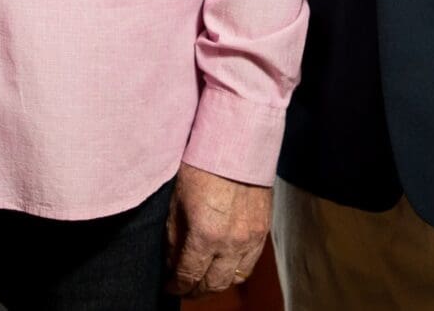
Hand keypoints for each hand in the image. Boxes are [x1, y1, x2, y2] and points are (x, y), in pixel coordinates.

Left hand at [165, 163, 271, 297]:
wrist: (236, 141)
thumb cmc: (201, 163)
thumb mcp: (176, 200)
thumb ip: (174, 236)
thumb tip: (172, 262)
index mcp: (205, 234)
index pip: (188, 275)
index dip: (176, 286)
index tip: (169, 287)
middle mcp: (231, 242)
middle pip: (213, 283)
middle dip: (196, 291)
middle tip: (184, 289)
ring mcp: (251, 238)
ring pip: (234, 278)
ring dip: (217, 284)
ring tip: (204, 282)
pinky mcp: (263, 231)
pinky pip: (250, 263)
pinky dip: (235, 271)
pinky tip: (224, 267)